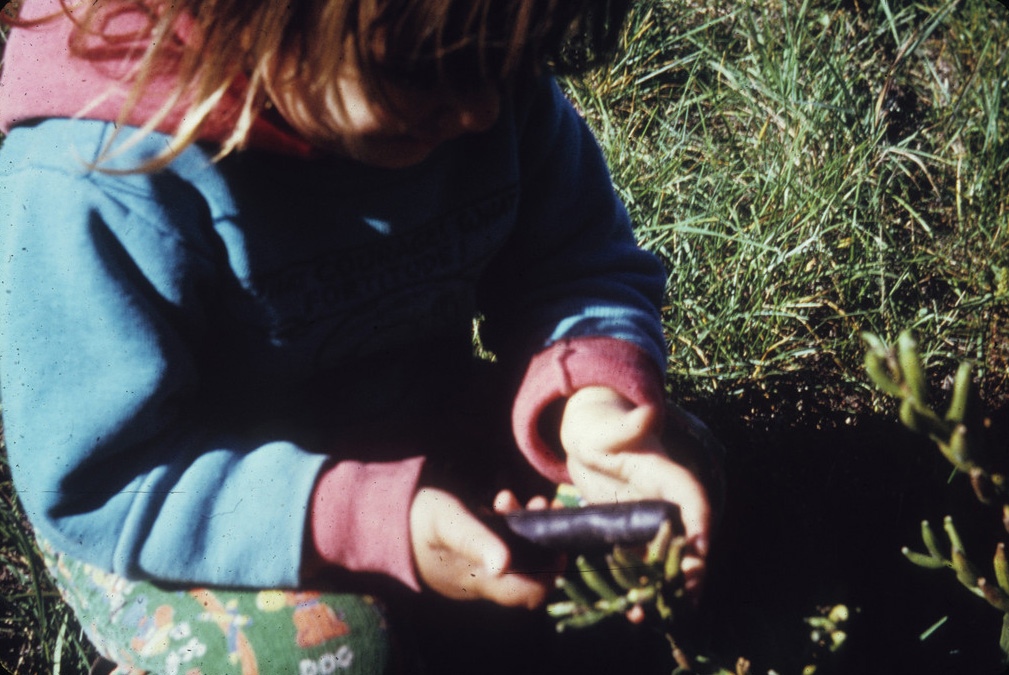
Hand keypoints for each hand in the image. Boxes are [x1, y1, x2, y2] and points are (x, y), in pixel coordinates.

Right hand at [409, 487, 551, 607]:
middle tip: (540, 504)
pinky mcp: (466, 553)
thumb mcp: (447, 524)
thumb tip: (504, 564)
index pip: (529, 594)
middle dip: (540, 538)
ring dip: (523, 526)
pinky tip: (498, 501)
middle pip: (527, 572)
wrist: (380, 514)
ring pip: (514, 555)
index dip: (551, 571)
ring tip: (515, 498)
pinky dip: (505, 524)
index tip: (557, 537)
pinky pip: (497, 545)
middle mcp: (479, 580)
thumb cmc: (415, 518)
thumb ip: (476, 541)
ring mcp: (472, 567)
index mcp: (478, 581)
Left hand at [559, 386, 712, 595]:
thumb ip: (627, 426)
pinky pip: (645, 565)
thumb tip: (649, 412)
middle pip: (687, 538)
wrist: (589, 440)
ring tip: (650, 615)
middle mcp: (666, 501)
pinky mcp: (634, 535)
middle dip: (689, 570)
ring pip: (668, 558)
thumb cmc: (598, 430)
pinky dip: (642, 587)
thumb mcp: (607, 430)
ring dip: (664, 587)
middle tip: (684, 601)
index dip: (701, 524)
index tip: (701, 551)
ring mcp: (652, 521)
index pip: (693, 498)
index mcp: (666, 474)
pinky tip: (632, 610)